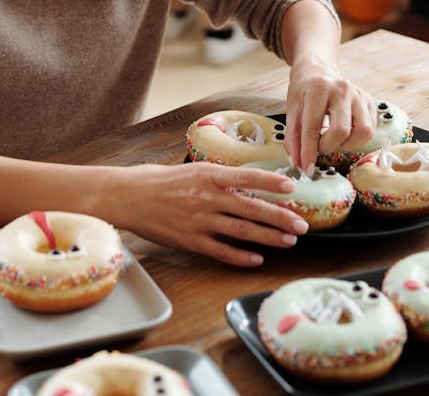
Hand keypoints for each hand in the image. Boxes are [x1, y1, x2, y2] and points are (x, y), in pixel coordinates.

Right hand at [109, 161, 308, 266]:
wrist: (126, 196)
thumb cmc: (155, 180)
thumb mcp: (188, 169)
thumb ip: (214, 177)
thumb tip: (242, 181)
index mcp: (207, 174)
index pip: (247, 176)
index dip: (272, 183)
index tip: (293, 188)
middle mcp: (206, 196)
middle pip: (251, 207)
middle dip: (281, 217)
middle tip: (302, 224)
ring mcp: (199, 220)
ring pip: (242, 230)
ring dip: (268, 237)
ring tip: (288, 241)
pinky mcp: (190, 240)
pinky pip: (221, 251)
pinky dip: (241, 256)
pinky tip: (256, 259)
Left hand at [284, 56, 375, 172]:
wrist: (318, 68)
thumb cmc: (304, 89)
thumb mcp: (292, 108)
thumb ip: (293, 136)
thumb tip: (297, 163)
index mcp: (318, 87)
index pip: (313, 126)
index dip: (309, 151)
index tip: (307, 168)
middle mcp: (341, 88)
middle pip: (341, 131)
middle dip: (327, 147)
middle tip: (319, 146)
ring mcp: (358, 94)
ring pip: (362, 131)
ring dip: (347, 143)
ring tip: (334, 139)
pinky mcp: (369, 100)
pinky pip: (370, 129)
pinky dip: (358, 139)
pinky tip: (345, 134)